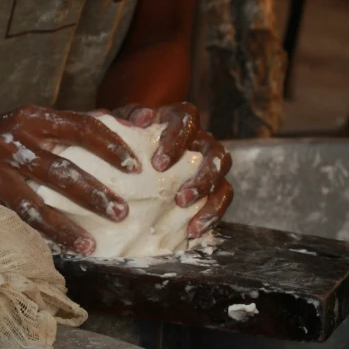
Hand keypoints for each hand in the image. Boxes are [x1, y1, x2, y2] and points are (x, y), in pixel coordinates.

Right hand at [0, 105, 140, 254]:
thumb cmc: (15, 137)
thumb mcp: (40, 122)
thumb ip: (81, 125)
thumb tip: (138, 122)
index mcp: (34, 118)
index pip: (81, 128)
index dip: (111, 146)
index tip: (135, 167)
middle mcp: (12, 140)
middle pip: (61, 169)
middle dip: (93, 194)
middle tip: (121, 212)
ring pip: (35, 203)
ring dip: (65, 227)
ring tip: (90, 245)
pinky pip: (15, 220)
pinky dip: (39, 236)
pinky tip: (59, 249)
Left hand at [112, 102, 232, 238]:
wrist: (133, 161)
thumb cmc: (129, 139)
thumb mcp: (125, 126)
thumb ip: (131, 118)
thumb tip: (142, 118)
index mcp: (180, 120)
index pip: (187, 119)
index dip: (176, 140)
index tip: (158, 164)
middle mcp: (200, 139)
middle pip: (213, 149)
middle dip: (200, 173)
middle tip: (179, 195)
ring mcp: (209, 162)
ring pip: (222, 171)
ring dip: (206, 190)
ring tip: (184, 207)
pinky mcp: (214, 186)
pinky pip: (222, 197)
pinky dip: (211, 214)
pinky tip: (193, 230)